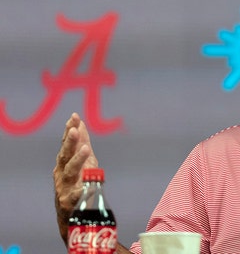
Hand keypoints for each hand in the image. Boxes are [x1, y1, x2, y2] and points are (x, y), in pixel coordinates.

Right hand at [53, 113, 98, 242]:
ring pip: (71, 172)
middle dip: (70, 142)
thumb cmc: (76, 183)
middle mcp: (62, 172)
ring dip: (77, 159)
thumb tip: (80, 124)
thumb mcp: (80, 162)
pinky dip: (81, 190)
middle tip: (74, 129)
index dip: (70, 130)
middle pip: (65, 155)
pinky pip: (76, 194)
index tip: (74, 117)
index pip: (67, 143)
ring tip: (85, 149)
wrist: (70, 212)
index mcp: (64, 161)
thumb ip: (81, 144)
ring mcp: (65, 186)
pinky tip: (87, 186)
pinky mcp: (70, 201)